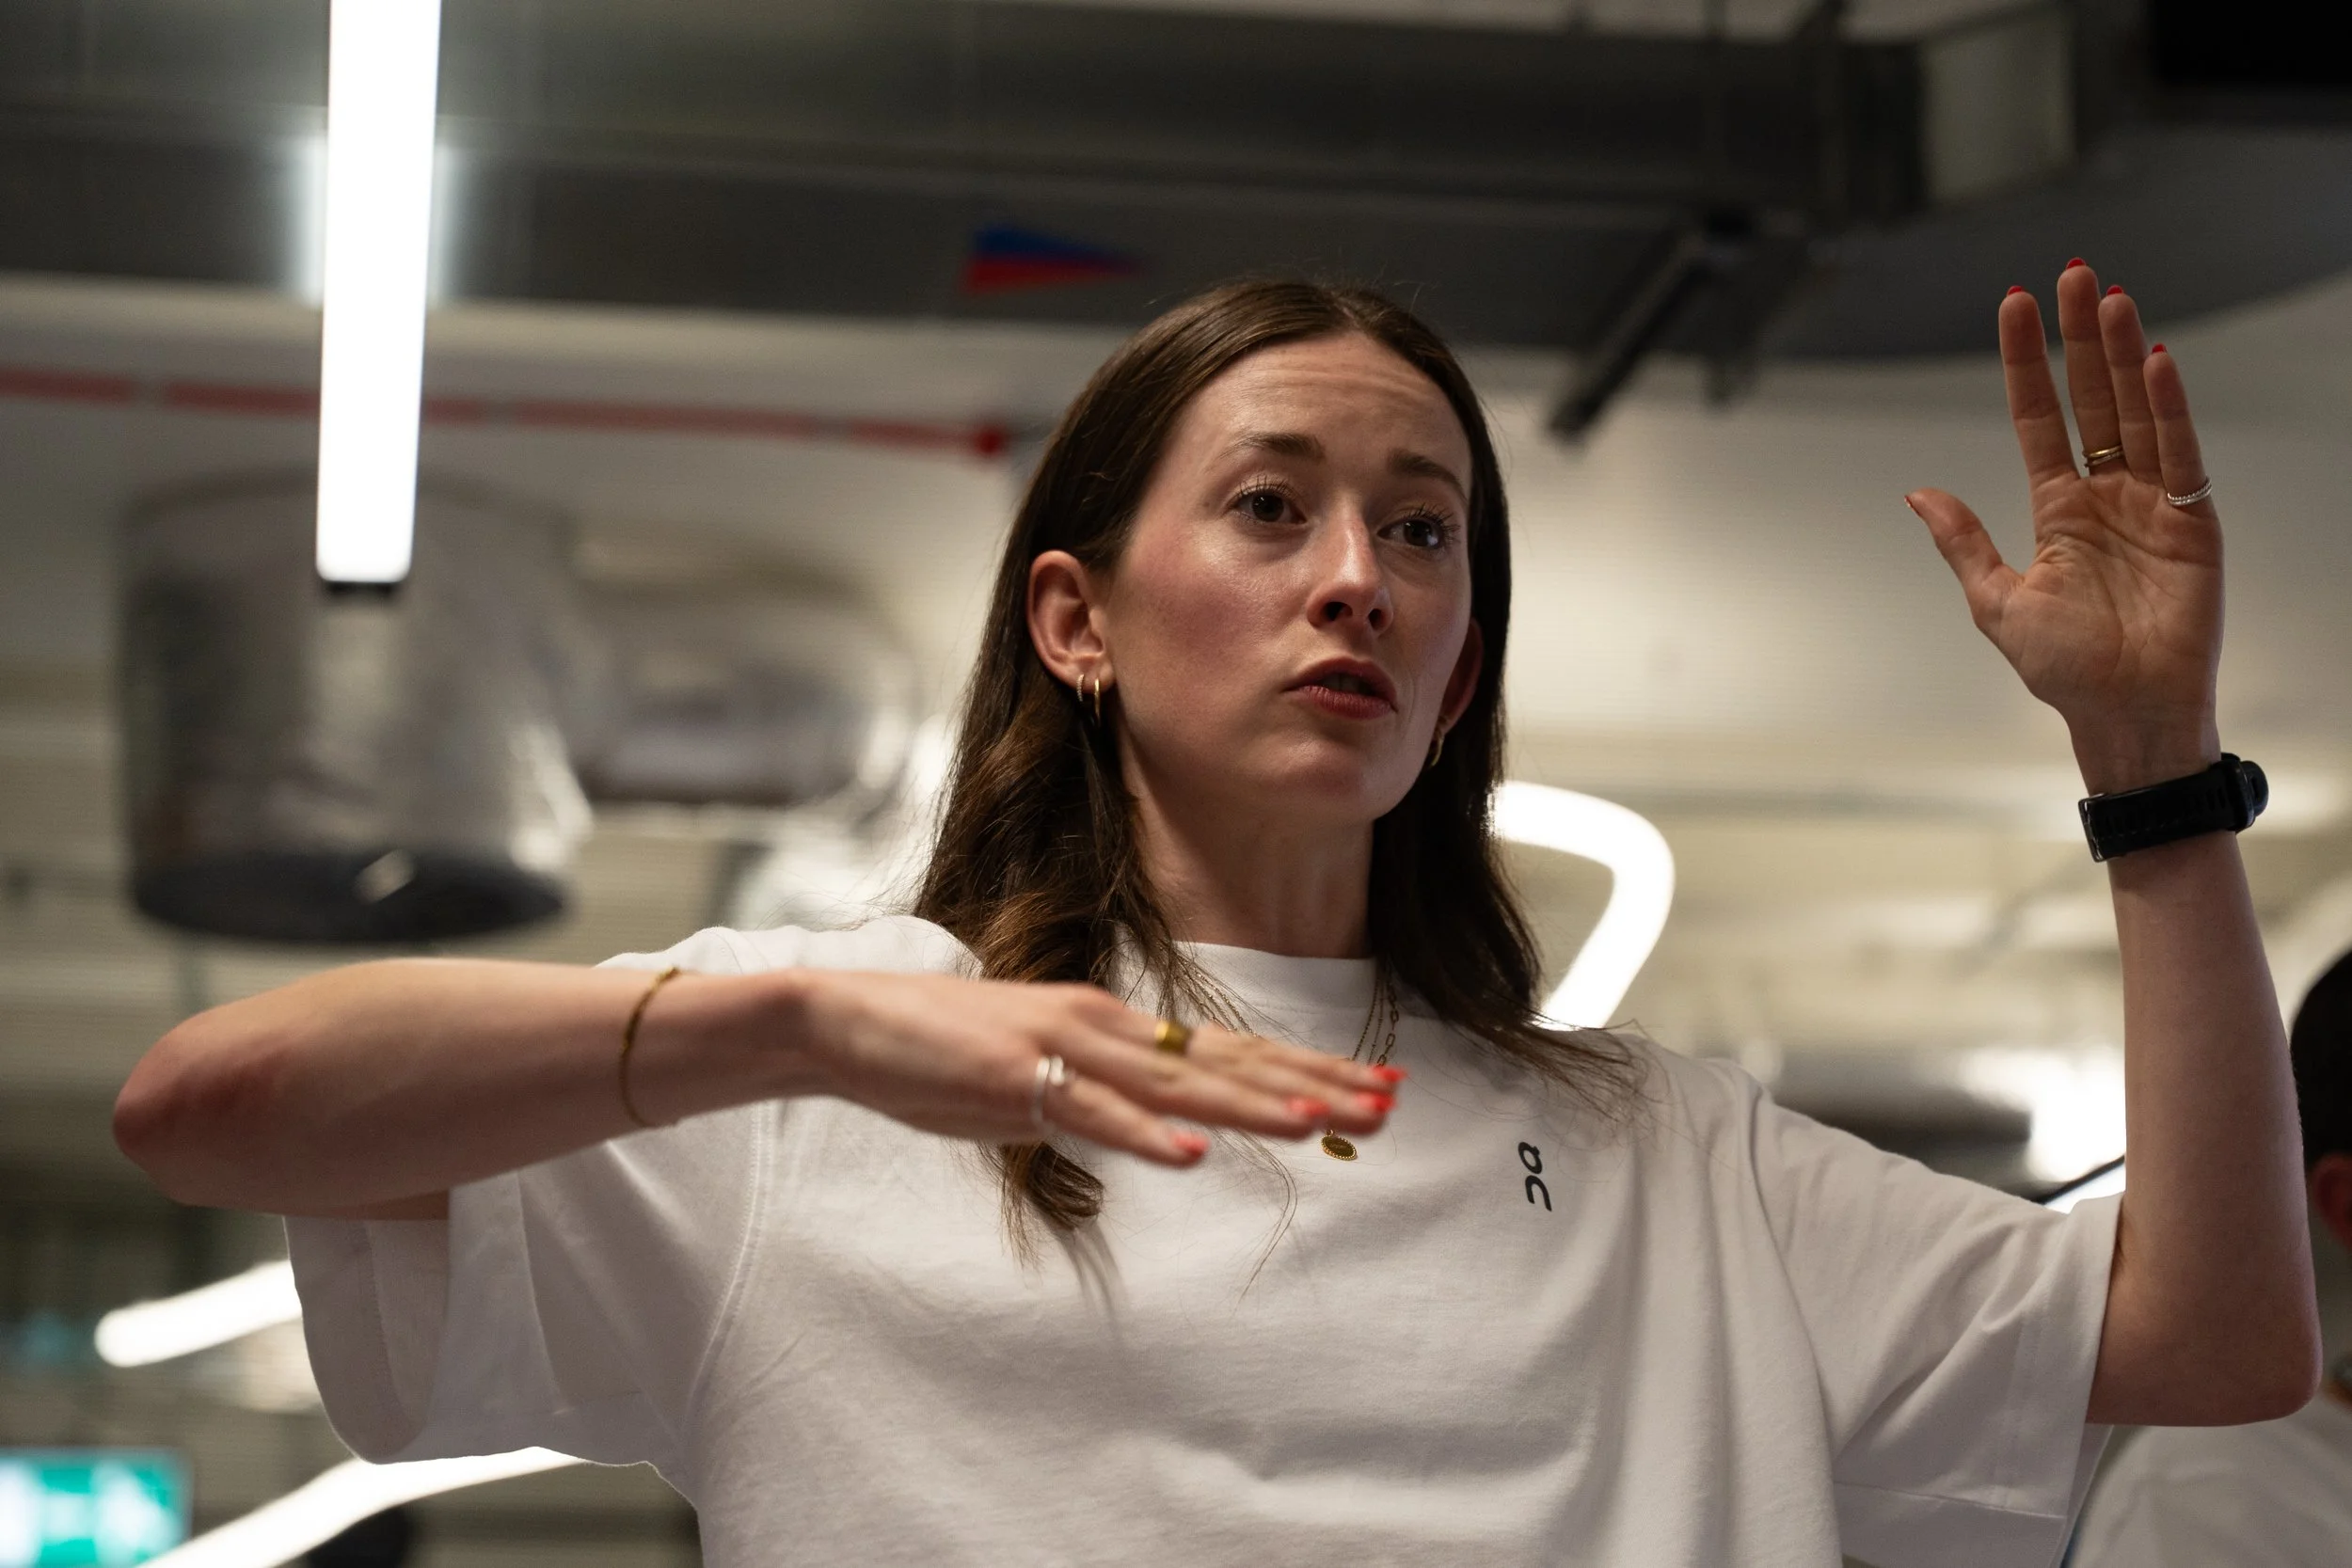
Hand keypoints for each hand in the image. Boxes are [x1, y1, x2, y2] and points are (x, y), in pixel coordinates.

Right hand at [793, 969, 1398, 1165]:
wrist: (850, 1019)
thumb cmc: (944, 1051)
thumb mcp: (1044, 1076)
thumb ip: (1105, 1100)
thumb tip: (1161, 1129)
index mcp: (1116, 1027)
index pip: (1229, 1055)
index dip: (1305, 1071)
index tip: (1373, 1087)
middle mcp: (1106, 1027)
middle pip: (1225, 1065)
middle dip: (1310, 1085)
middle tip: (1388, 1104)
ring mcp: (1064, 1047)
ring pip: (1175, 1085)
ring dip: (1249, 1105)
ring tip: (1319, 1120)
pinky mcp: (1017, 1076)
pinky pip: (1091, 1112)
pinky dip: (1143, 1135)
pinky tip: (1193, 1155)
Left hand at [1907, 262, 2222, 793]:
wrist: (2124, 714)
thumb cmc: (2064, 668)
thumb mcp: (1995, 602)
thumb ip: (1963, 542)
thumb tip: (1918, 493)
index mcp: (2056, 507)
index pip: (2038, 417)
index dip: (2026, 362)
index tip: (2013, 305)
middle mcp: (2105, 494)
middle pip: (2090, 397)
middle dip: (2078, 337)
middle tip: (2071, 274)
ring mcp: (2150, 502)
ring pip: (2134, 412)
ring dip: (2121, 355)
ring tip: (2109, 298)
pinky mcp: (2190, 521)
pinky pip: (2179, 454)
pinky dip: (2167, 408)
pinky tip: (2153, 363)